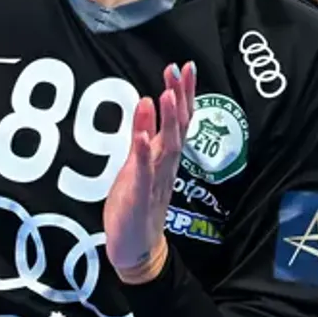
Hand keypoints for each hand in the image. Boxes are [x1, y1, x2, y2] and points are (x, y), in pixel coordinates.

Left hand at [102, 61, 195, 283]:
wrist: (135, 250)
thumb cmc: (136, 204)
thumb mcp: (136, 162)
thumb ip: (142, 133)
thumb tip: (148, 100)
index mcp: (163, 157)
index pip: (178, 120)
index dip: (182, 93)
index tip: (182, 67)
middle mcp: (165, 166)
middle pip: (178, 128)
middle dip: (180, 98)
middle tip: (179, 70)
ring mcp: (154, 182)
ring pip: (166, 148)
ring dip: (167, 121)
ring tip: (167, 95)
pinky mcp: (138, 198)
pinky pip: (143, 174)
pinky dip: (143, 155)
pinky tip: (142, 137)